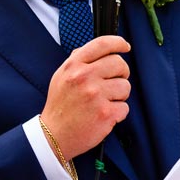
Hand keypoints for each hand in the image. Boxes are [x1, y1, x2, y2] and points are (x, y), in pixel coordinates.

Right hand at [40, 35, 130, 157]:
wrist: (54, 136)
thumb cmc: (60, 106)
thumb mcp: (61, 76)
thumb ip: (78, 60)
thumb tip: (100, 49)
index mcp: (74, 66)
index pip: (102, 44)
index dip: (118, 43)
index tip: (124, 46)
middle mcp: (84, 77)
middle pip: (120, 63)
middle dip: (121, 73)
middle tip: (114, 82)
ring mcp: (96, 95)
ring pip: (126, 86)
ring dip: (119, 95)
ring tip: (105, 102)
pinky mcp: (106, 114)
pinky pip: (125, 107)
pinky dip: (118, 112)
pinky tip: (104, 115)